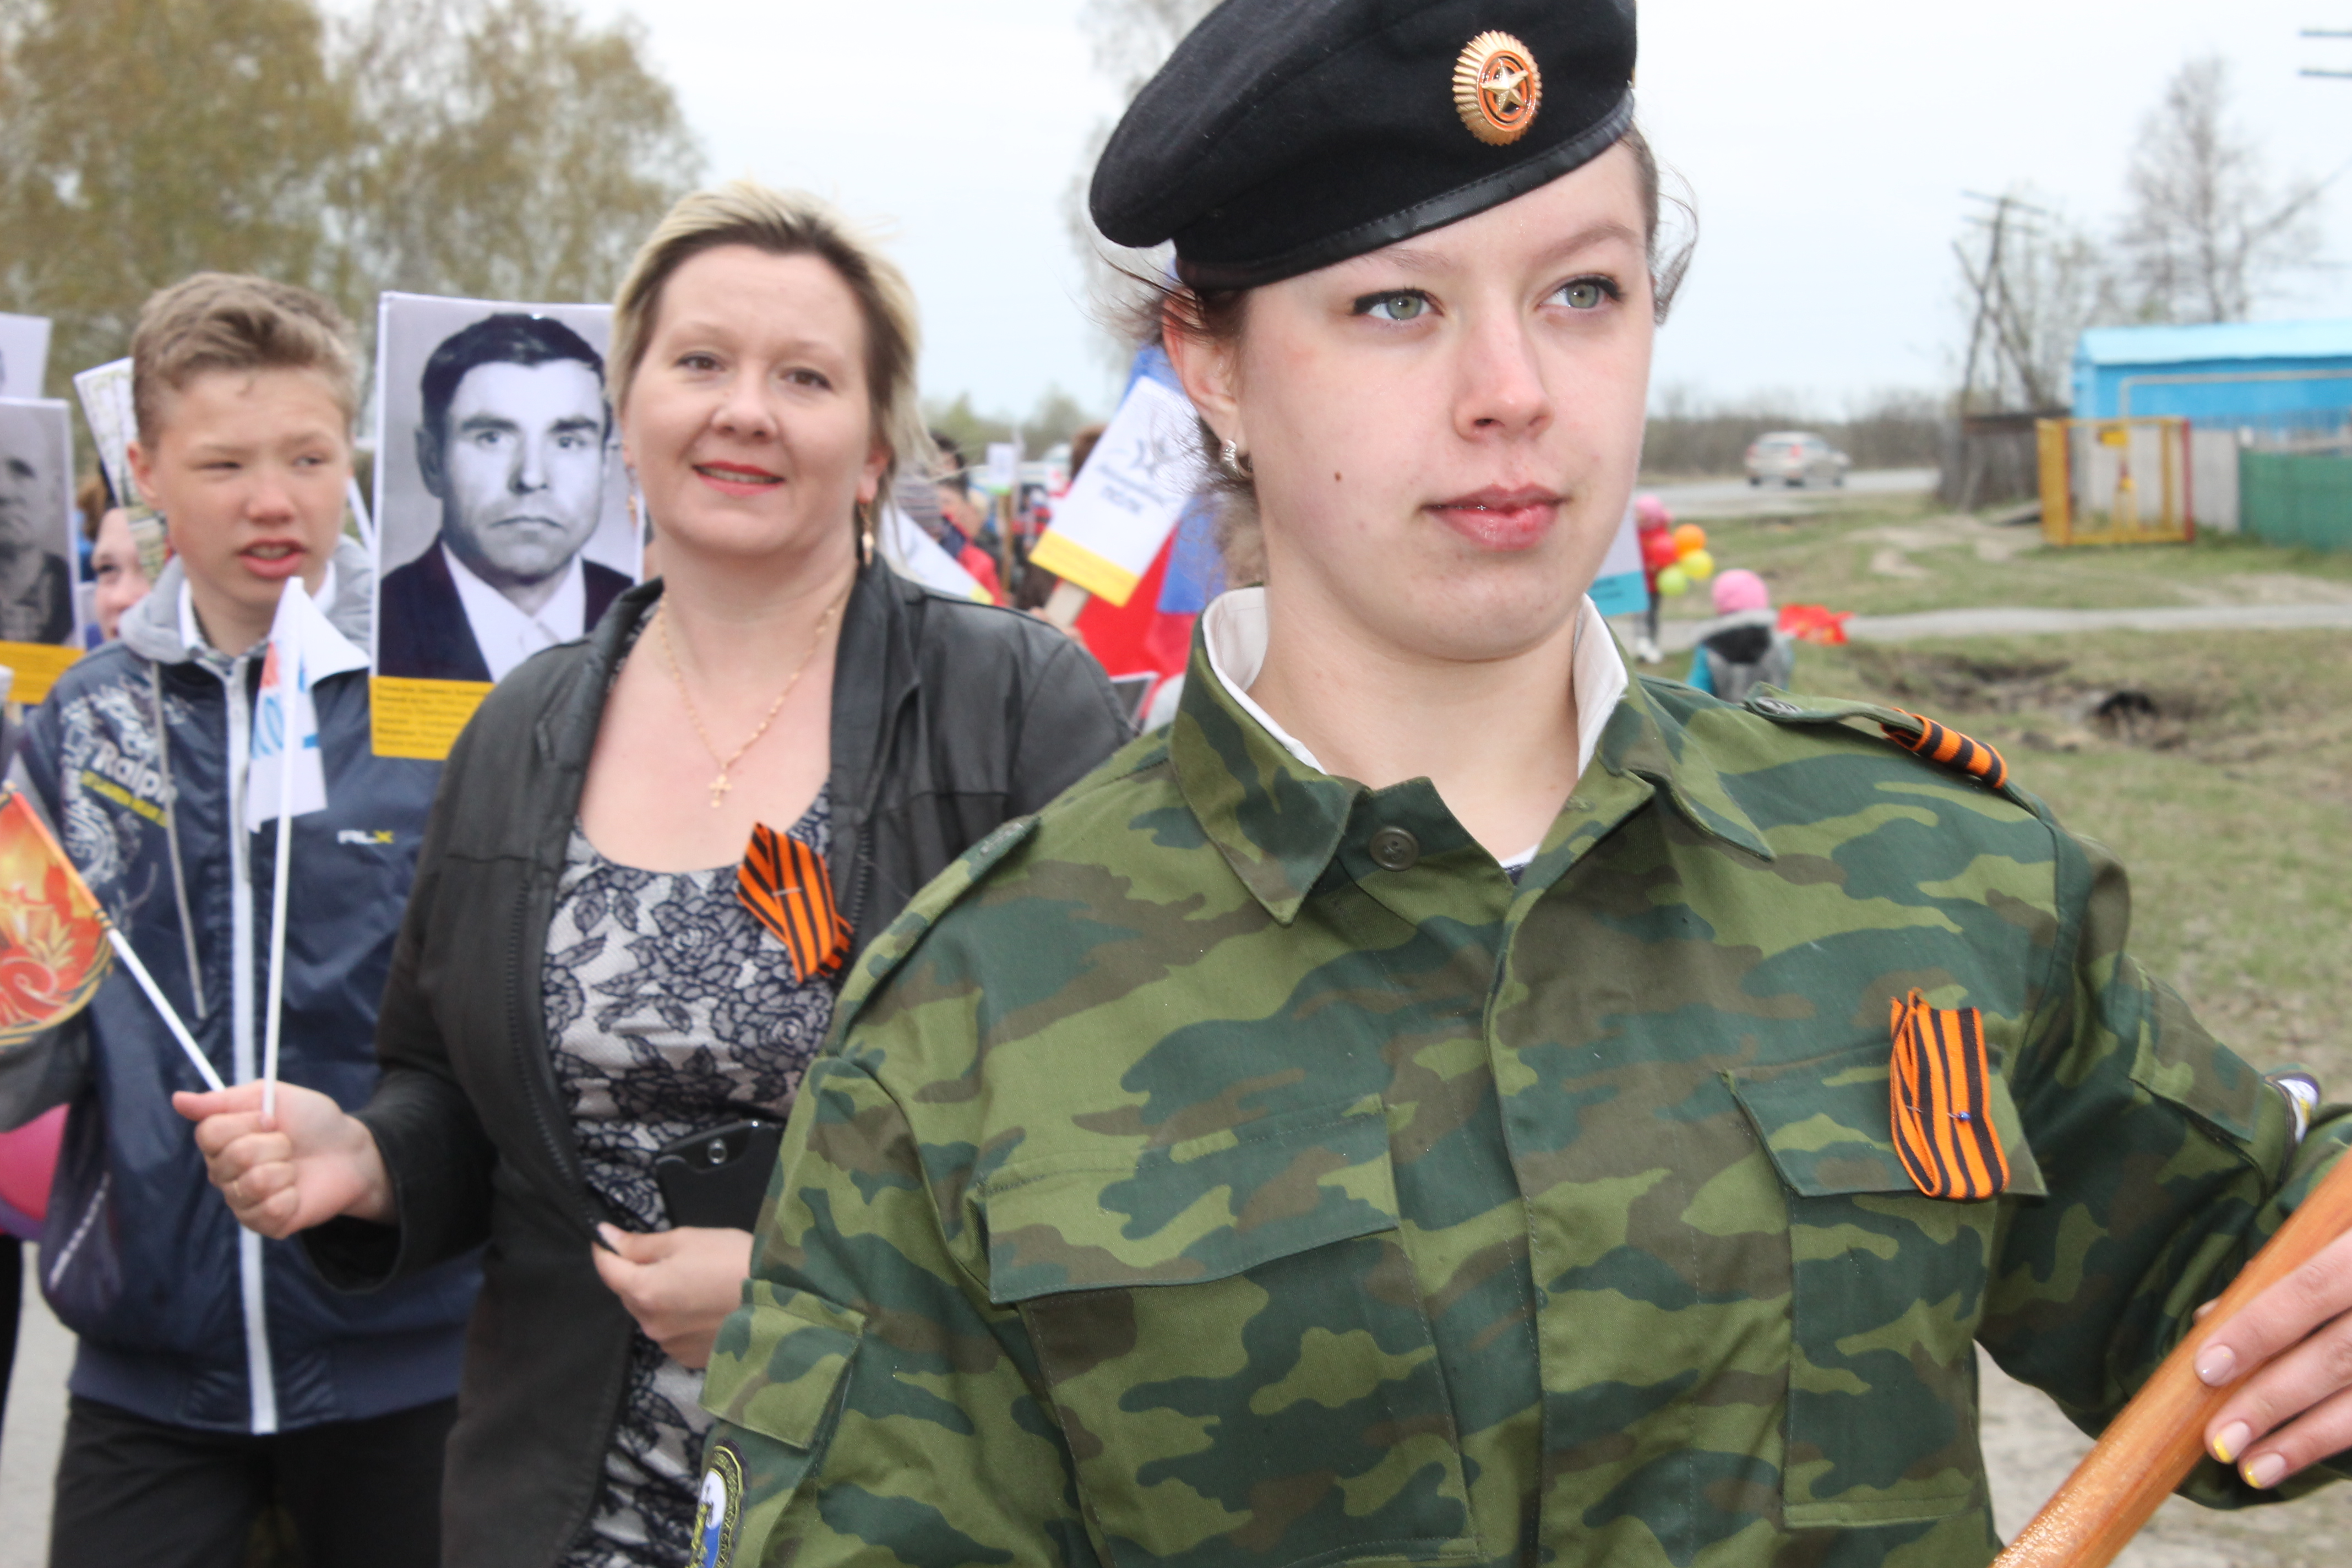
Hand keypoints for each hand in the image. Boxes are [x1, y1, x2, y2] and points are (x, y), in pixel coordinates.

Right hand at [173, 1082, 394, 1237]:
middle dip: (273, 1144)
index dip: (246, 1123)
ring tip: (293, 1167)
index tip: (271, 1119)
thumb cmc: (310, 1121)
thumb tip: (177, 1100)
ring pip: (254, 1182)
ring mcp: (241, 1202)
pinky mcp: (264, 1224)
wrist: (351, 1150)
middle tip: (288, 1144)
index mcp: (220, 1143)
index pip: (209, 1134)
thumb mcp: (271, 1097)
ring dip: (285, 1168)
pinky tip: (297, 1190)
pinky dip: (293, 1194)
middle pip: (234, 1156)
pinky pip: (270, 1209)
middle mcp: (223, 1175)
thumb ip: (223, 1100)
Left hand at [591, 1223, 753, 1369]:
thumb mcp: (687, 1239)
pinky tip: (704, 1306)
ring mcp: (670, 1345)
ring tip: (693, 1283)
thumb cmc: (734, 1260)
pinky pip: (671, 1333)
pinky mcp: (689, 1358)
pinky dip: (679, 1318)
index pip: (607, 1269)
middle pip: (629, 1294)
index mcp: (644, 1291)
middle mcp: (650, 1324)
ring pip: (650, 1314)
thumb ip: (642, 1243)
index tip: (608, 1237)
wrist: (780, 1301)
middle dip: (637, 1274)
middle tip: (669, 1257)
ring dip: (659, 1298)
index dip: (606, 1249)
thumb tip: (605, 1236)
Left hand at [2197, 1225, 2351, 1487]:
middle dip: (2272, 1399)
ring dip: (2303, 1438)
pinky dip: (2330, 1440)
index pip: (2307, 1290)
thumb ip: (2275, 1274)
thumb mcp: (2329, 1238)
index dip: (2256, 1331)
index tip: (2207, 1369)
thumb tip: (2210, 1316)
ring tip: (2250, 1467)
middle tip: (2219, 1439)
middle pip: (2336, 1356)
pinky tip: (2287, 1460)